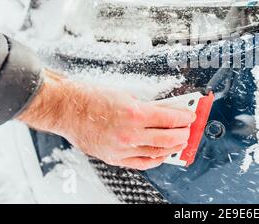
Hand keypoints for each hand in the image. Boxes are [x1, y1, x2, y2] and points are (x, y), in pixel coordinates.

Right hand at [18, 70, 195, 169]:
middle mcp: (130, 133)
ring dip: (173, 147)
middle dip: (183, 133)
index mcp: (135, 113)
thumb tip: (164, 113)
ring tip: (179, 142)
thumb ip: (147, 107)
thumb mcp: (126, 95)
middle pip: (168, 137)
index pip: (170, 118)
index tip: (190, 115)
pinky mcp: (114, 157)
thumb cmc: (92, 98)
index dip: (184, 117)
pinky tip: (162, 155)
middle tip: (188, 129)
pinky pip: (141, 163)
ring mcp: (122, 148)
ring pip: (157, 152)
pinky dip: (155, 160)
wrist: (67, 109)